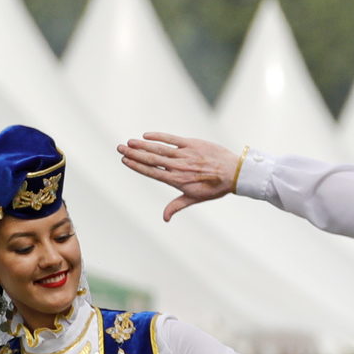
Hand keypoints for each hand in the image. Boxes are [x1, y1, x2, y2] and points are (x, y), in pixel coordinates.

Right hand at [117, 133, 241, 221]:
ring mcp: (184, 154)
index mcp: (176, 181)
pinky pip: (172, 139)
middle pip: (151, 159)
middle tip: (119, 148)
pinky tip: (146, 135)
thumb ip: (176, 205)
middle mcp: (178, 167)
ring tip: (128, 142)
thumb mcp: (195, 198)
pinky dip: (159, 137)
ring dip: (142, 145)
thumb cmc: (214, 188)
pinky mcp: (192, 144)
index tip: (124, 161)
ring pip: (159, 149)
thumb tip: (164, 218)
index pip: (151, 172)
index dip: (137, 166)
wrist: (233, 173)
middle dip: (134, 154)